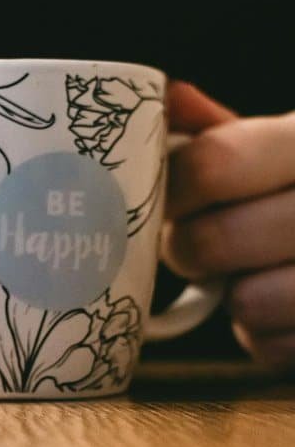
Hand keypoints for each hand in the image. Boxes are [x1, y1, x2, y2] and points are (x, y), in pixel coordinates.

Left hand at [162, 81, 294, 366]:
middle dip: (189, 249)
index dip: (173, 190)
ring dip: (233, 296)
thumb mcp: (287, 147)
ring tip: (249, 274)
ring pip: (245, 303)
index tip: (169, 200)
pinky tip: (282, 310)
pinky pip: (271, 348)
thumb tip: (164, 98)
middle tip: (198, 245)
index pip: (212, 165)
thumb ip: (226, 131)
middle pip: (211, 242)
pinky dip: (264, 335)